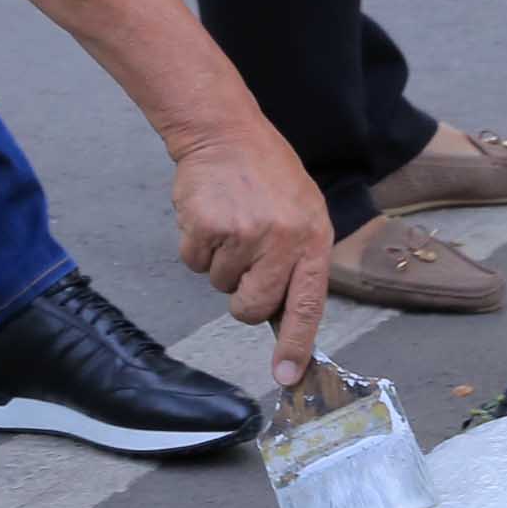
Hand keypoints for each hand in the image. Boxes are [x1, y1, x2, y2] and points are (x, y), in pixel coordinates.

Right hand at [169, 117, 331, 384]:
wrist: (224, 131)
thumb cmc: (266, 174)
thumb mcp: (303, 210)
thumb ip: (299, 260)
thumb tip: (284, 316)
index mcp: (312, 238)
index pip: (307, 305)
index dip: (295, 344)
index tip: (286, 376)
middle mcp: (281, 239)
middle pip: (252, 306)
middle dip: (242, 297)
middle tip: (243, 262)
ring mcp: (243, 234)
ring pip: (219, 284)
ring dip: (219, 261)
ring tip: (230, 222)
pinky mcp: (206, 227)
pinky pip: (194, 263)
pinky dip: (196, 246)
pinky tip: (209, 216)